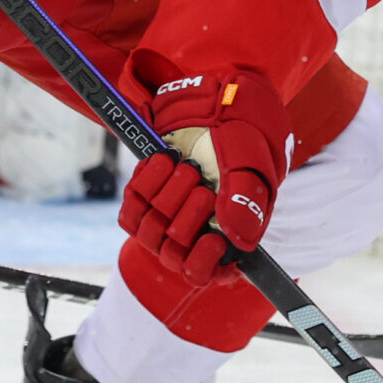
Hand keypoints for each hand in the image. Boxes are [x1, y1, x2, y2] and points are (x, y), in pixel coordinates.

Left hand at [116, 72, 290, 281]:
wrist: (217, 109)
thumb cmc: (242, 142)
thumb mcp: (251, 168)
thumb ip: (245, 203)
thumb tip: (236, 241)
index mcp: (225, 240)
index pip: (203, 273)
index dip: (202, 262)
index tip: (213, 239)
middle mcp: (193, 236)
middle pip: (173, 252)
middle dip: (188, 212)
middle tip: (201, 181)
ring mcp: (164, 220)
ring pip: (150, 232)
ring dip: (167, 194)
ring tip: (185, 166)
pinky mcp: (143, 201)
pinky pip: (131, 209)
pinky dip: (145, 183)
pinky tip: (163, 162)